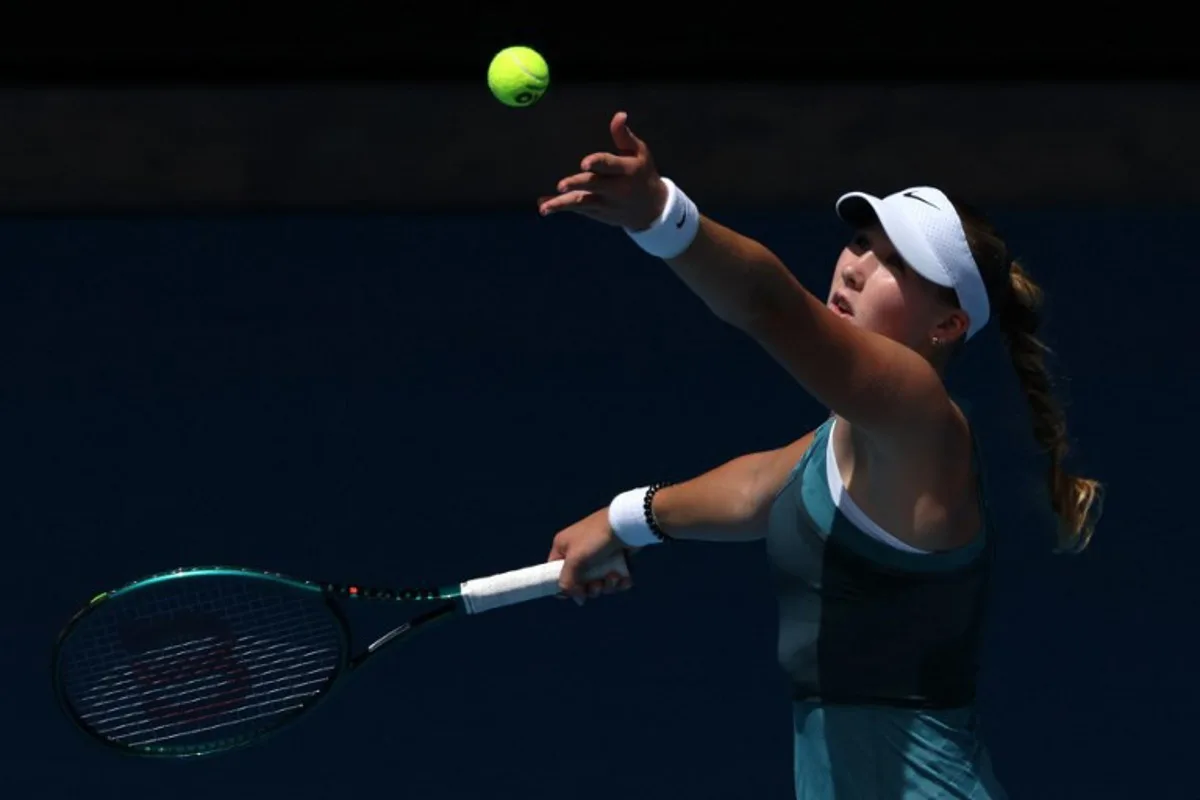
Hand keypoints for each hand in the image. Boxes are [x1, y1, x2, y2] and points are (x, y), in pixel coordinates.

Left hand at [538, 111, 669, 230]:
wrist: (651, 209)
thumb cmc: (642, 173)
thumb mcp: (640, 153)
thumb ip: (624, 136)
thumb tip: (619, 115)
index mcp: (626, 170)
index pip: (610, 165)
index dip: (597, 163)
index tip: (584, 163)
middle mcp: (615, 188)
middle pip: (593, 185)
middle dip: (577, 185)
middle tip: (560, 185)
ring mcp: (605, 203)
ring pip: (582, 203)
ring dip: (562, 204)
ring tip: (545, 208)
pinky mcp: (597, 212)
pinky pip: (578, 209)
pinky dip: (561, 208)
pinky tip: (544, 207)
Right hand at [547, 508, 634, 604]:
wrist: (625, 525)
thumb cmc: (596, 538)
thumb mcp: (575, 559)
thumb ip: (567, 580)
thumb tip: (570, 596)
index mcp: (564, 547)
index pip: (555, 572)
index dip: (564, 586)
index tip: (575, 595)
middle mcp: (579, 552)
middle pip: (580, 582)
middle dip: (592, 588)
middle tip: (597, 585)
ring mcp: (598, 556)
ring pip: (599, 582)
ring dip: (608, 585)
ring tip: (614, 577)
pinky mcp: (615, 559)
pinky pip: (614, 578)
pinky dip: (620, 581)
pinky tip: (624, 579)